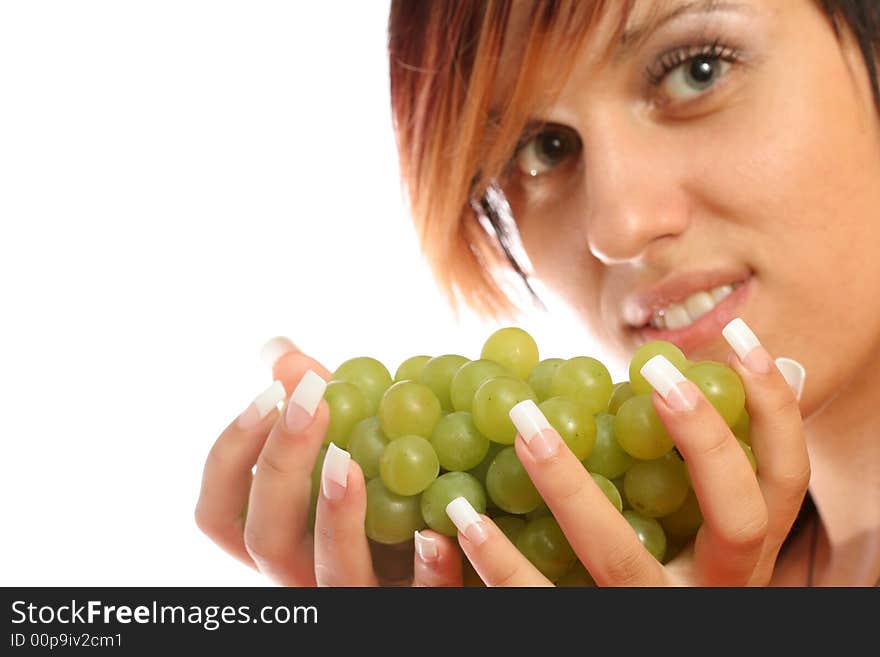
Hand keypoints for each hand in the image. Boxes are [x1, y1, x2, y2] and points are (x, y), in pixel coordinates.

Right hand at [195, 339, 462, 585]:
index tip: (268, 393)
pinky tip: (435, 533)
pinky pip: (413, 599)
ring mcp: (355, 592)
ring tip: (348, 460)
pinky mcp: (409, 603)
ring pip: (330, 575)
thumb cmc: (377, 493)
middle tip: (312, 401)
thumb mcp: (344, 445)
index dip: (230, 455)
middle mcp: (303, 571)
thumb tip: (277, 348)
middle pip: (265, 537)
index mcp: (277, 534)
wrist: (449, 549)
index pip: (218, 512)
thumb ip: (309, 405)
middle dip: (281, 464)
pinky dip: (424, 571)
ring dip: (335, 517)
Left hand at [448, 319, 808, 585]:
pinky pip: (541, 601)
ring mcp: (651, 617)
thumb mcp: (698, 539)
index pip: (785, 481)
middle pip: (736, 518)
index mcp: (741, 557)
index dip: (776, 412)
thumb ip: (713, 470)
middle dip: (703, 441)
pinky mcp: (597, 637)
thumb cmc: (665, 583)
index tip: (745, 337)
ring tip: (524, 424)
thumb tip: (750, 367)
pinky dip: (498, 561)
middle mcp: (712, 591)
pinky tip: (461, 517)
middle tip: (654, 372)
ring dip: (568, 484)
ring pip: (616, 555)